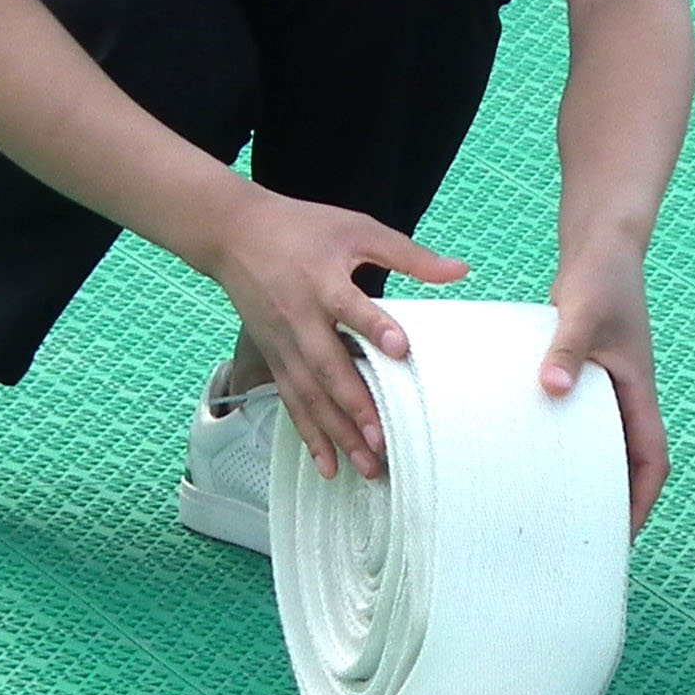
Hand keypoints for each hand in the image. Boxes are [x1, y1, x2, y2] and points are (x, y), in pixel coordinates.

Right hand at [199, 189, 466, 479]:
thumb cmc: (301, 229)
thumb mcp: (356, 229)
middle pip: (327, 367)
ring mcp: (282, 344)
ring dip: (336, 433)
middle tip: (382, 440)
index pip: (350, 306)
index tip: (400, 348)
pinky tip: (327, 465)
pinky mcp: (273, 359)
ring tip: (365, 465)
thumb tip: (460, 272)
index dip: (374, 327)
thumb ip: (408, 254)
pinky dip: (309, 435)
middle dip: (355, 406)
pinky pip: (292, 402)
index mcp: (321, 281)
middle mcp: (299, 318)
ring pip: (309, 395)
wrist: (234, 234)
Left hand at [541, 254, 666, 531]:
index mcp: (639, 391)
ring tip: (557, 508)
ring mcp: (609, 387)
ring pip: (606, 444)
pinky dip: (569, 442)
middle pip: (630, 462)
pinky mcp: (588, 375)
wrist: (602, 246)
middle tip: (582, 537)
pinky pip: (583, 422)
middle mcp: (629, 395)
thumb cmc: (601, 276)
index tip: (622, 535)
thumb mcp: (583, 312)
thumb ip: (567, 349)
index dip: (642, 501)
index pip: (652, 460)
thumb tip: (551, 390)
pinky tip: (536, 453)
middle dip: (614, 502)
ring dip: (591, 474)